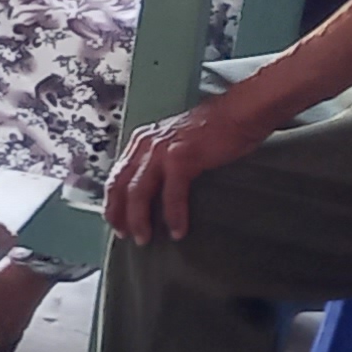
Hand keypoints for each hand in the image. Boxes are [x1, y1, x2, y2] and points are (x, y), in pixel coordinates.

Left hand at [102, 97, 270, 243]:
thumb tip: (153, 188)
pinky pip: (171, 195)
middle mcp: (146, 144)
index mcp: (142, 141)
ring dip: (140, 220)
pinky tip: (177, 230)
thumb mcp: (176, 142)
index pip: (116, 175)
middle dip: (119, 214)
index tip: (115, 221)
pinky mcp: (180, 158)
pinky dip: (173, 216)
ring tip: (145, 238)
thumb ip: (160, 159)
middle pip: (120, 185)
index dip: (112, 202)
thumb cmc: (215, 130)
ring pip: (138, 192)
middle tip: (124, 235)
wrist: (240, 113)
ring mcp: (161, 150)